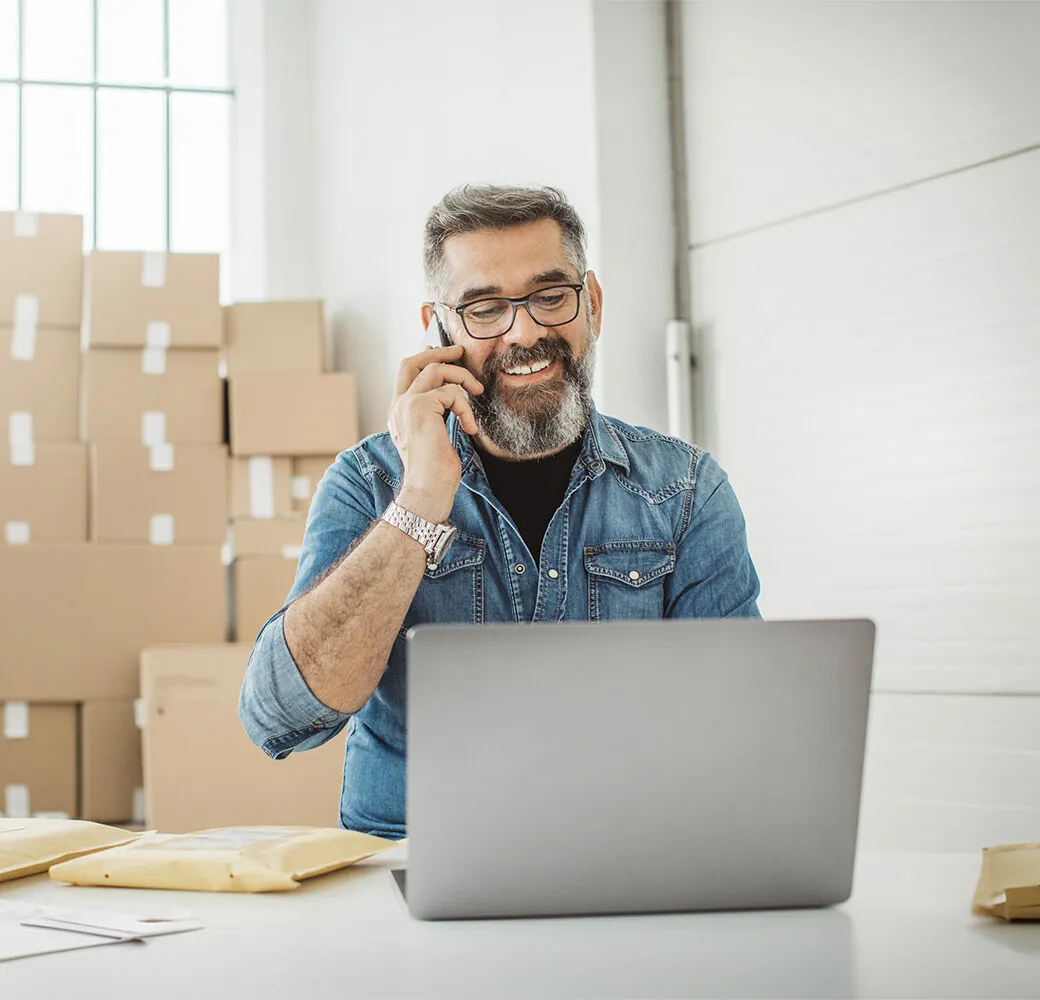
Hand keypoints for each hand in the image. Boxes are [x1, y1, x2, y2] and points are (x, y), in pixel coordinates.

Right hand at [388, 344, 483, 521]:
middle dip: (438, 353)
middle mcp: (398, 405)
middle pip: (412, 362)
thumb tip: (451, 396)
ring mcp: (406, 404)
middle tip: (459, 352)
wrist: (428, 488)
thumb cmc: (435, 471)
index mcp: (399, 412)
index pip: (406, 373)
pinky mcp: (420, 407)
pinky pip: (451, 393)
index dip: (424, 358)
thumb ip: (436, 414)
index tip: (443, 353)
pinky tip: (470, 428)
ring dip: (462, 377)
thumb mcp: (434, 435)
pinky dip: (466, 408)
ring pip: (435, 370)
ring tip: (477, 392)